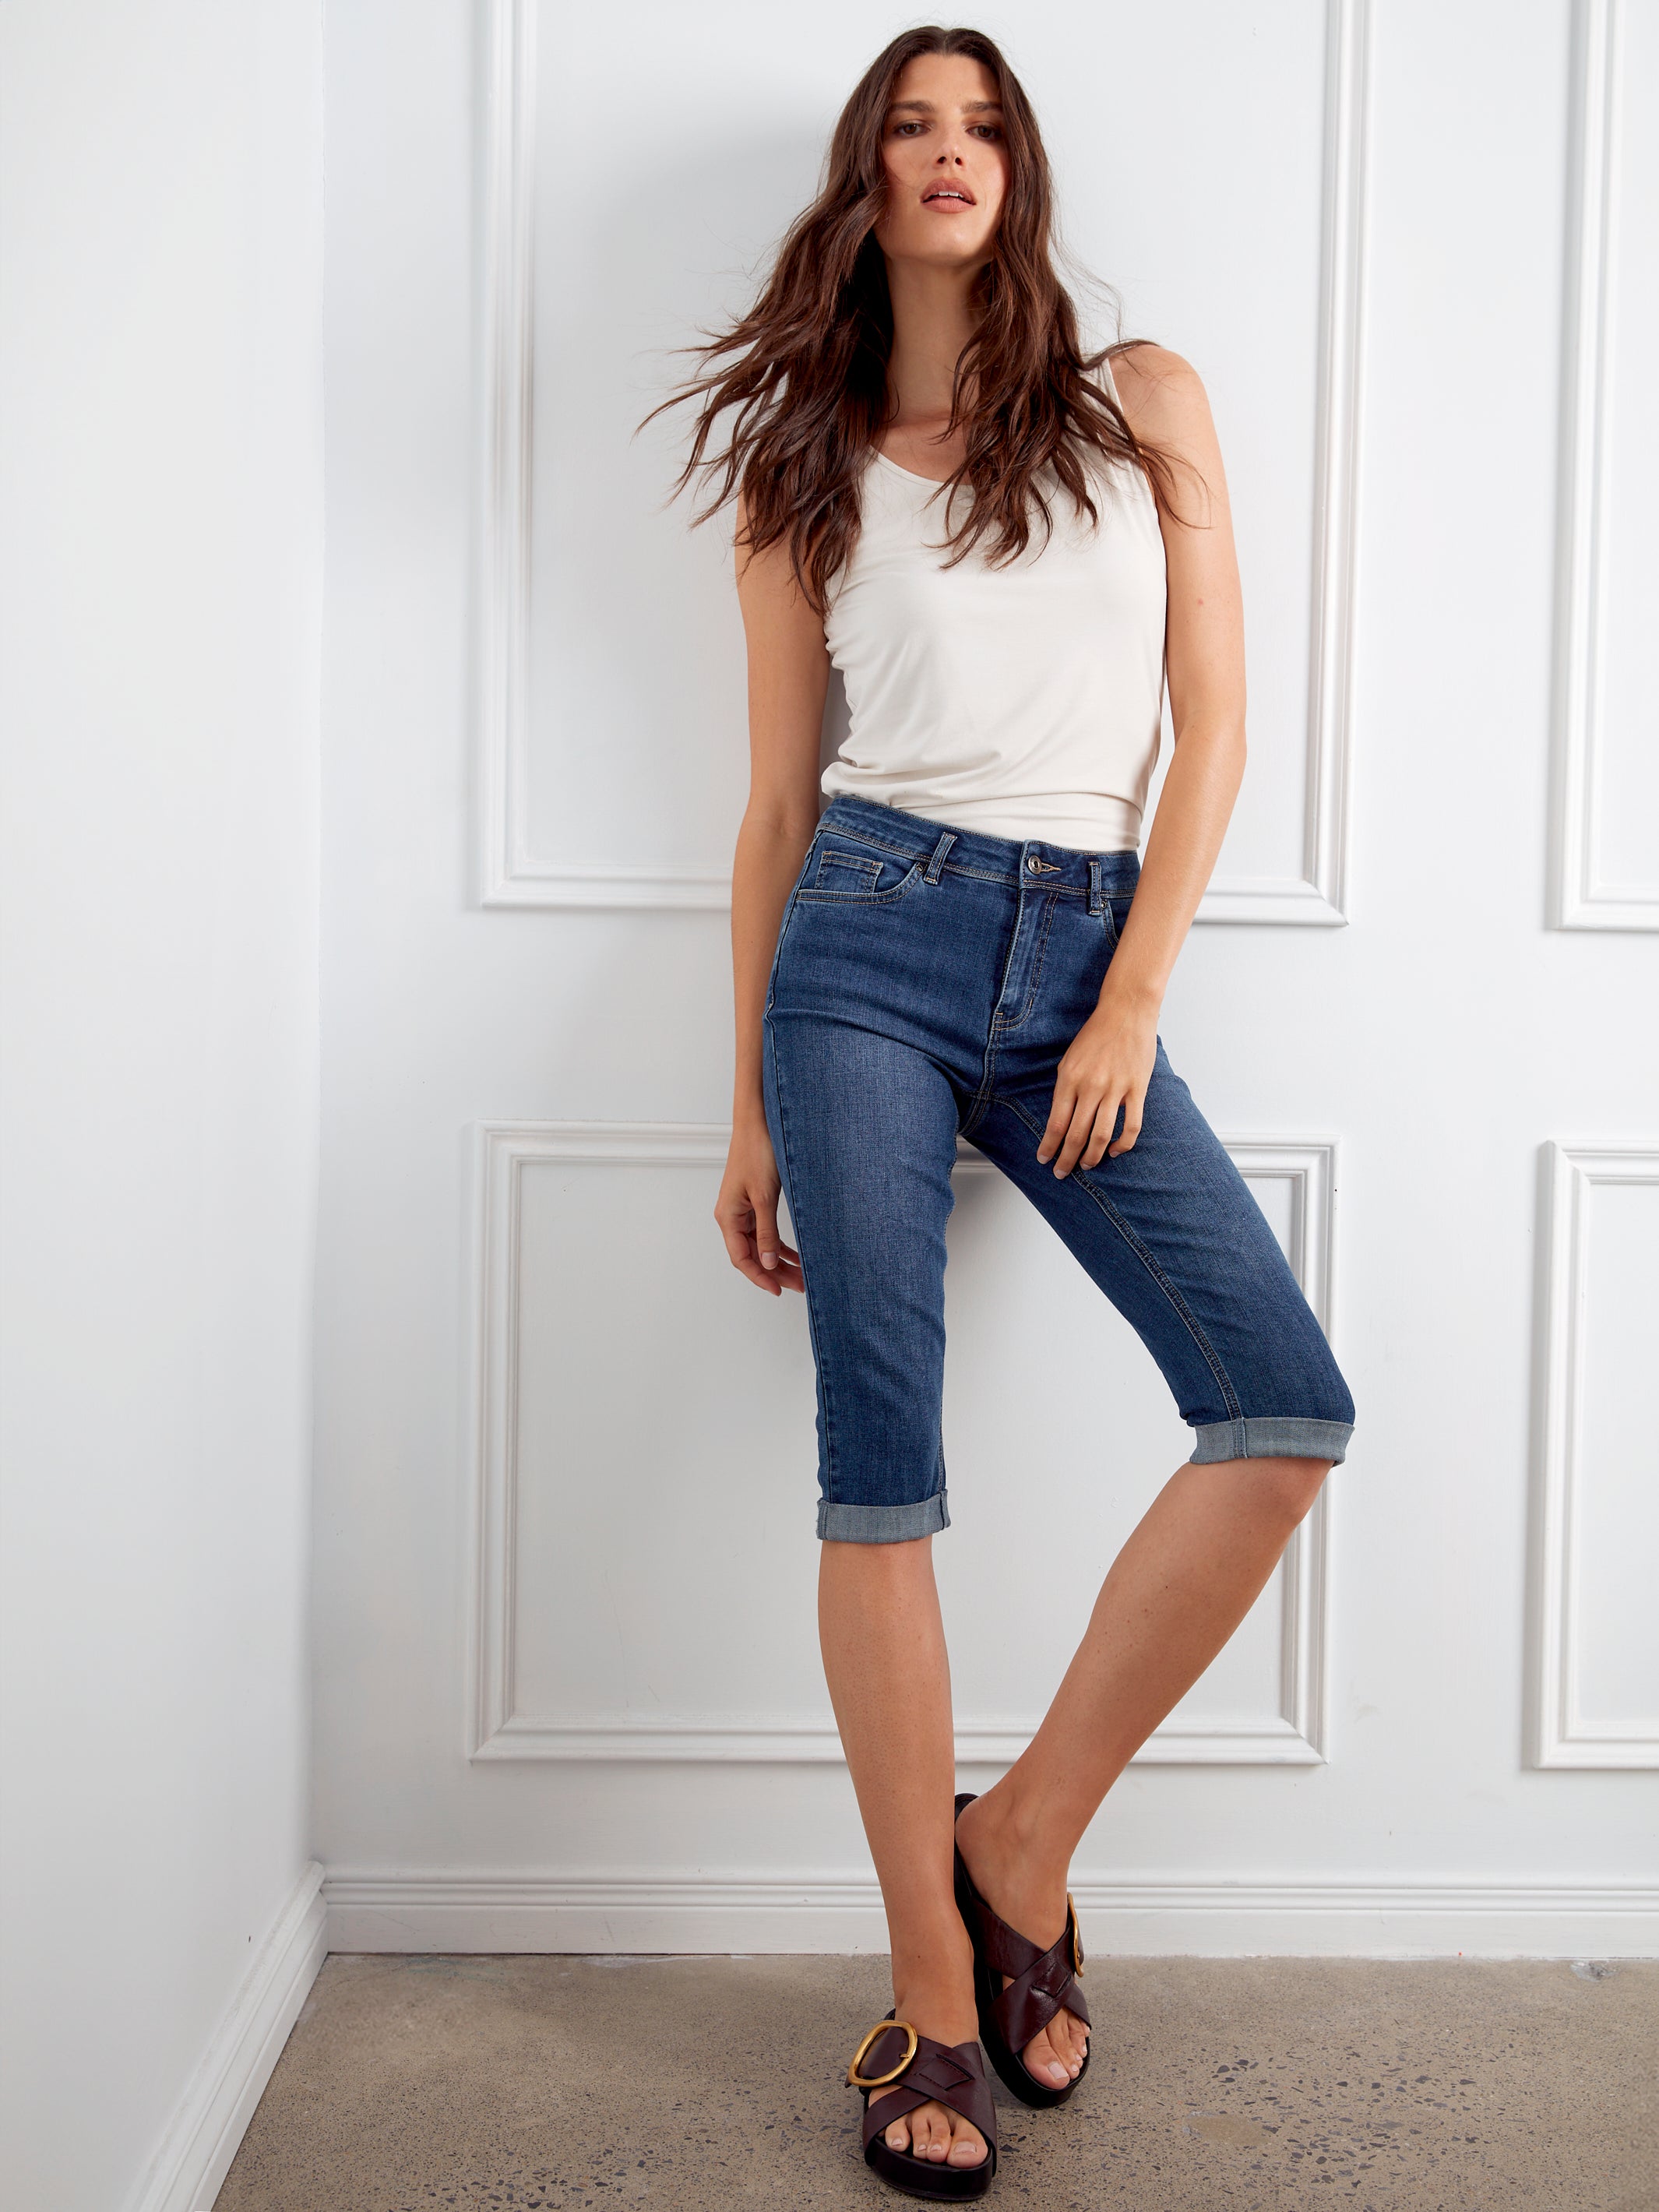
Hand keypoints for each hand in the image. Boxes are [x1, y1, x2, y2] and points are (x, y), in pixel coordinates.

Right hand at [715, 1120, 803, 1293]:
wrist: (758, 1122)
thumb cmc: (757, 1152)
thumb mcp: (765, 1197)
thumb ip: (768, 1232)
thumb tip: (769, 1263)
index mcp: (727, 1217)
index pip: (741, 1258)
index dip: (760, 1277)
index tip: (779, 1290)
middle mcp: (732, 1216)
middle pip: (751, 1255)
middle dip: (774, 1272)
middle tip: (800, 1285)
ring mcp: (743, 1210)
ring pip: (760, 1245)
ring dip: (779, 1260)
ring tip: (801, 1275)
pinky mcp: (754, 1202)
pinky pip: (765, 1231)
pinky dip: (780, 1244)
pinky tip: (796, 1255)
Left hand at [1036, 981, 1158, 1177]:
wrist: (1126, 1011)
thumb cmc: (1096, 1034)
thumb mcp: (1069, 1059)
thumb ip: (1065, 1088)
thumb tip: (1060, 1119)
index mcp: (1069, 1079)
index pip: (1055, 1123)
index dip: (1048, 1146)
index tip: (1043, 1159)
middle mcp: (1091, 1086)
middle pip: (1076, 1134)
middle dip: (1066, 1158)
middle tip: (1061, 1172)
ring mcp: (1116, 1089)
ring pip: (1101, 1135)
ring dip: (1092, 1156)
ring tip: (1086, 1166)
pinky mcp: (1137, 1089)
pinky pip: (1131, 1126)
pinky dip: (1122, 1144)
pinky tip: (1114, 1151)